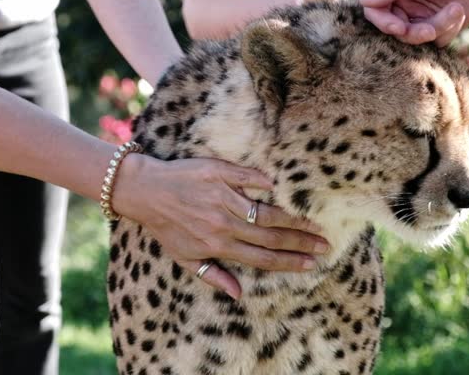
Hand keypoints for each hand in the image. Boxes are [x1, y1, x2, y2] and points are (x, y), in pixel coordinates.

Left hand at [112, 155, 329, 299]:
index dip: (289, 262)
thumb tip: (238, 295)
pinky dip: (263, 182)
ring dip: (291, 218)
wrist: (144, 191)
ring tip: (312, 223)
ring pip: (263, 211)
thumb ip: (213, 275)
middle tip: (324, 243)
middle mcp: (222, 223)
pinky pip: (247, 177)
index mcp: (218, 245)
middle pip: (270, 236)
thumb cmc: (165, 226)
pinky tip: (279, 186)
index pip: (262, 258)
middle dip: (300, 242)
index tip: (311, 263)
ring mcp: (221, 197)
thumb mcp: (184, 258)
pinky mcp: (218, 173)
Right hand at [359, 0, 468, 46]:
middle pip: (393, 30)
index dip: (384, 22)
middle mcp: (402, 3)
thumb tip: (364, 2)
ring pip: (416, 38)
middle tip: (430, 29)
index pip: (374, 11)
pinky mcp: (439, 28)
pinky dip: (449, 29)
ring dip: (437, 27)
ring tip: (456, 10)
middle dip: (413, 32)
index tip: (399, 27)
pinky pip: (436, 42)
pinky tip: (460, 11)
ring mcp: (420, 17)